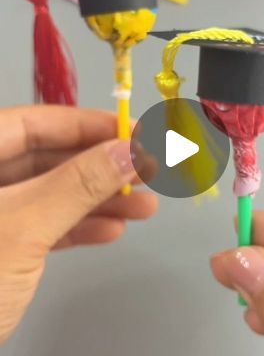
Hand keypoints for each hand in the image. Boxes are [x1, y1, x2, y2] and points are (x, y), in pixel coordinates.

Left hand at [0, 105, 156, 343]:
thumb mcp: (24, 226)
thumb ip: (78, 184)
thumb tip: (131, 151)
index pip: (32, 123)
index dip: (86, 124)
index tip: (133, 132)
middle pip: (45, 158)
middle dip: (99, 166)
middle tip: (147, 171)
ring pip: (48, 195)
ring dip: (97, 200)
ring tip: (145, 207)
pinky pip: (41, 227)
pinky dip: (76, 229)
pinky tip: (111, 232)